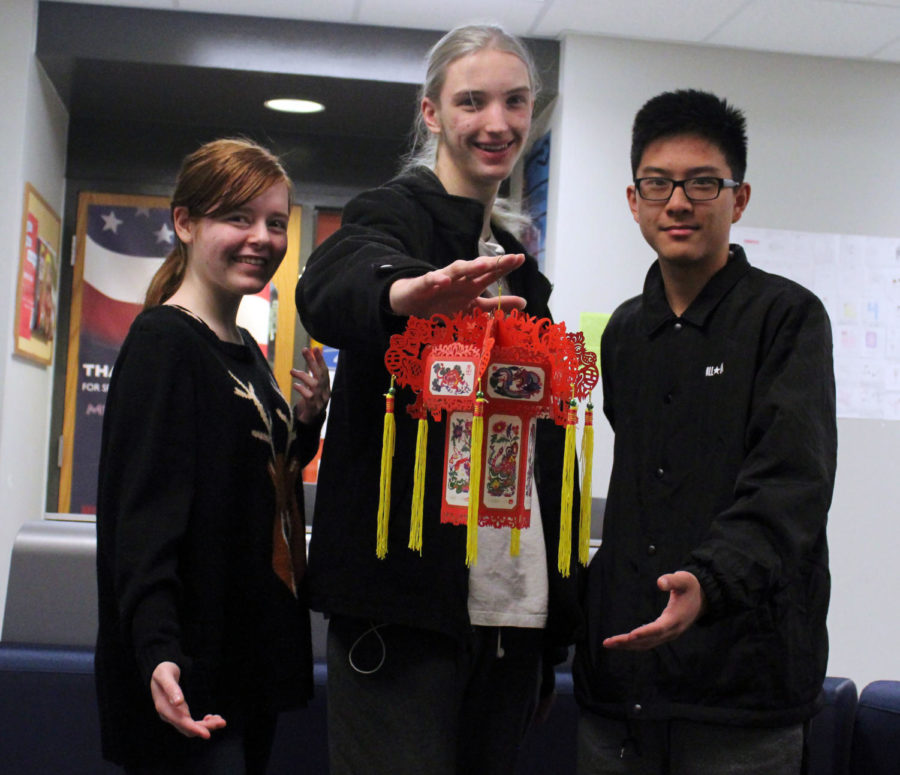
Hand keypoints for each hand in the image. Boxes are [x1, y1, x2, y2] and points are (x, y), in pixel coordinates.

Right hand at [149, 661, 225, 737]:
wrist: (159, 671)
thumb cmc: (162, 671)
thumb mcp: (165, 676)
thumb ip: (171, 688)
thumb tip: (178, 703)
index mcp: (164, 708)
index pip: (181, 723)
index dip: (195, 729)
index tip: (207, 734)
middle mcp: (168, 715)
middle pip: (188, 728)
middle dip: (205, 727)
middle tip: (222, 722)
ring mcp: (173, 715)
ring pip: (191, 728)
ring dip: (206, 726)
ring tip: (221, 721)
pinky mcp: (179, 713)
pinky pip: (191, 723)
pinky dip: (202, 723)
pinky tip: (211, 717)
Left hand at [292, 347, 330, 424]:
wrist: (310, 422)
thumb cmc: (310, 402)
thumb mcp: (312, 388)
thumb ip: (312, 376)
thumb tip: (310, 358)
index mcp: (325, 387)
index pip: (324, 370)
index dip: (320, 359)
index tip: (315, 348)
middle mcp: (325, 392)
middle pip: (320, 374)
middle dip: (312, 361)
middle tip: (304, 349)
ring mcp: (320, 400)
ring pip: (314, 383)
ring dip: (302, 375)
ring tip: (292, 371)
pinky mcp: (314, 407)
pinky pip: (308, 395)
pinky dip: (301, 388)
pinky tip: (295, 385)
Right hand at [388, 254, 526, 316]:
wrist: (412, 303)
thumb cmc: (444, 302)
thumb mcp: (473, 307)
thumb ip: (497, 304)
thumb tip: (525, 303)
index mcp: (472, 284)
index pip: (491, 273)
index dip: (505, 265)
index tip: (521, 258)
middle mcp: (460, 278)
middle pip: (478, 267)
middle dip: (494, 262)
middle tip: (510, 258)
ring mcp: (442, 279)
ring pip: (458, 270)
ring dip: (470, 266)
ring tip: (484, 264)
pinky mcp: (424, 284)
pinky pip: (431, 280)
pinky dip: (438, 279)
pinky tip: (444, 281)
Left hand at [602, 571, 705, 650]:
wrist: (702, 599)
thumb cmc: (691, 587)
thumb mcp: (684, 580)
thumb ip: (672, 580)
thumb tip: (659, 582)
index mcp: (675, 618)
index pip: (658, 628)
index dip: (645, 632)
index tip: (631, 635)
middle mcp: (671, 631)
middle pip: (648, 640)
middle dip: (628, 642)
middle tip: (608, 642)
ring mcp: (668, 635)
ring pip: (646, 644)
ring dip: (627, 646)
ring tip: (609, 644)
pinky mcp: (664, 634)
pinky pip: (647, 643)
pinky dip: (634, 644)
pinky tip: (621, 643)